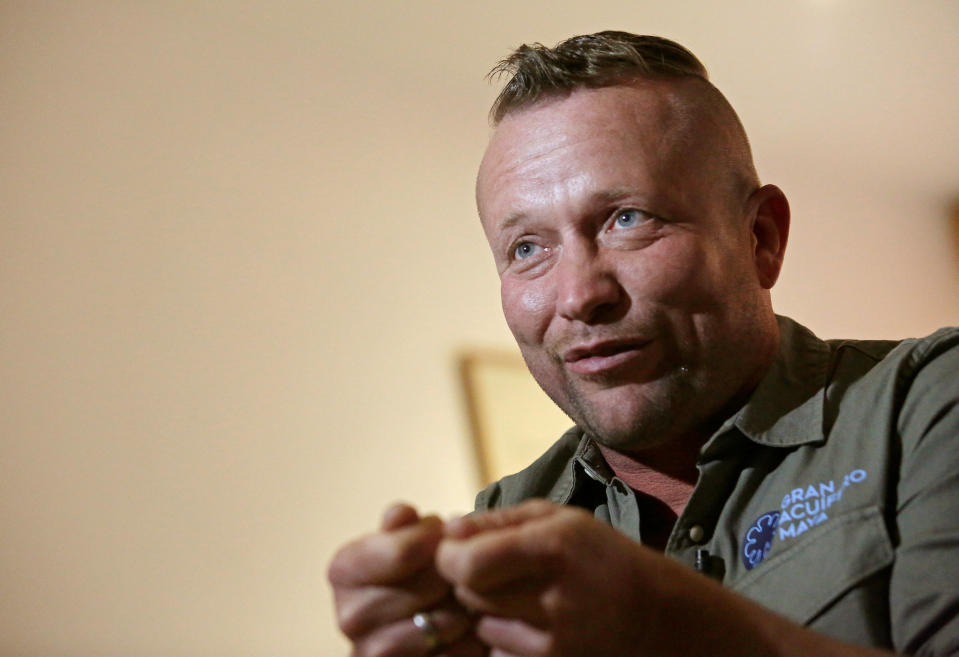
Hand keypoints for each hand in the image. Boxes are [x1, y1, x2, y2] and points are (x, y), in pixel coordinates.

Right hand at [328, 503, 484, 656]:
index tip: (448, 531)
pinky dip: (469, 640)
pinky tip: (467, 626)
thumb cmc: (414, 563)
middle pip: (426, 588)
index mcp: (343, 569)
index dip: (437, 538)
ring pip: (443, 624)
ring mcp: (369, 652)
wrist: (420, 613)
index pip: (403, 552)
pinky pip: (452, 655)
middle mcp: (348, 616)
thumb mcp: (406, 534)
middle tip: (461, 565)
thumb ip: (404, 524)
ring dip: (464, 606)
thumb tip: (403, 515)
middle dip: (453, 572)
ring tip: (465, 594)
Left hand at [436, 500, 780, 656]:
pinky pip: (500, 653)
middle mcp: (554, 597)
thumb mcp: (562, 521)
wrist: (660, 619)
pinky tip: (531, 625)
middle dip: (469, 582)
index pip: (468, 562)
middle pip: (468, 594)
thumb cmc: (602, 557)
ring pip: (482, 627)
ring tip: (521, 597)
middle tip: (490, 571)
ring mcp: (556, 642)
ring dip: (487, 612)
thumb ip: (500, 520)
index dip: (451, 556)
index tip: (458, 550)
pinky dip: (504, 641)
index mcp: (554, 547)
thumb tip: (447, 527)